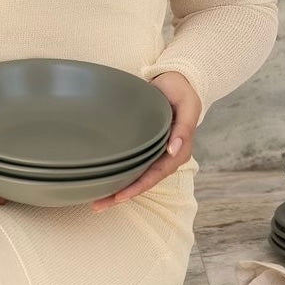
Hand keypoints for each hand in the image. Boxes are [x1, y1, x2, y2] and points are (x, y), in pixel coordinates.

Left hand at [91, 71, 199, 210]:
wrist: (176, 78)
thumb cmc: (181, 91)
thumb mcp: (187, 105)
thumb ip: (184, 128)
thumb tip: (173, 150)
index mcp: (179, 151)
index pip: (156, 175)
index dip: (138, 187)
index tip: (119, 196)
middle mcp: (167, 156)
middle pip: (144, 182)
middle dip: (122, 195)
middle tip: (98, 206)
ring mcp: (156, 153)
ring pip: (137, 177)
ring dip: (119, 189)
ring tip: (96, 201)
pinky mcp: (146, 147)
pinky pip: (133, 165)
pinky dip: (120, 175)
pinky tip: (104, 180)